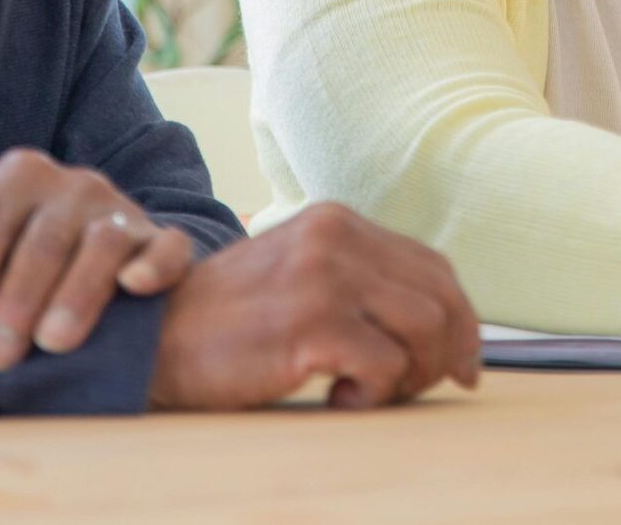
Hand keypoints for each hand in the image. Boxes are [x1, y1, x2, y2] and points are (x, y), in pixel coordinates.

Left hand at [0, 146, 192, 371]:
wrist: (101, 265)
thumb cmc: (21, 260)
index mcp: (22, 176)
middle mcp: (76, 184)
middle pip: (44, 239)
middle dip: (16, 300)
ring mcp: (124, 210)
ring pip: (102, 244)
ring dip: (75, 294)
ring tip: (52, 343)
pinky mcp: (165, 242)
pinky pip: (168, 248)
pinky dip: (154, 265)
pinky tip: (133, 287)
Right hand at [147, 202, 480, 409]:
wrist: (156, 336)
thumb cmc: (231, 320)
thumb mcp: (300, 273)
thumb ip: (358, 281)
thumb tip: (438, 325)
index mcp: (338, 221)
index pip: (433, 266)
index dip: (461, 319)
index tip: (464, 363)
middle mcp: (337, 237)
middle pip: (441, 296)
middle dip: (448, 353)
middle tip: (421, 388)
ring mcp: (324, 278)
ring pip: (425, 329)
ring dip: (411, 375)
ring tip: (369, 391)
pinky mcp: (311, 324)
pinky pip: (386, 366)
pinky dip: (374, 394)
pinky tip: (338, 398)